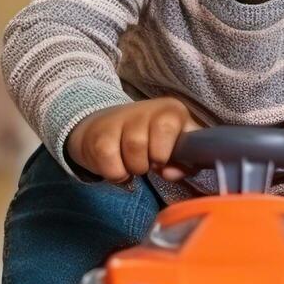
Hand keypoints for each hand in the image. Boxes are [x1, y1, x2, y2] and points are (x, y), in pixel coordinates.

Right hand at [67, 97, 195, 184]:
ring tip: (132, 164)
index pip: (167, 126)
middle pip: (143, 144)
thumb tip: (171, 173)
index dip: (163, 152)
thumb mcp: (176, 149)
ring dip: (132, 170)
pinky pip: (110, 166)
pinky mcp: (97, 135)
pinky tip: (117, 165)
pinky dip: (116, 174)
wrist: (107, 128)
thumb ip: (186, 164)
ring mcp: (118, 120)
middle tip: (145, 163)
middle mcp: (144, 109)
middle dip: (145, 163)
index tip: (161, 160)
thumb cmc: (151, 141)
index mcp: (170, 110)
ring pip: (128, 153)